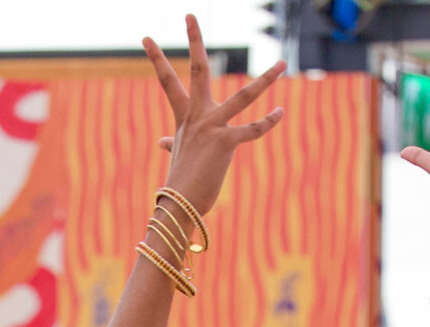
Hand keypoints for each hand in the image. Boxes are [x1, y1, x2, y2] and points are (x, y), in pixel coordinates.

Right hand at [145, 14, 286, 219]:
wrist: (180, 204)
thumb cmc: (180, 182)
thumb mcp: (178, 156)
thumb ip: (173, 144)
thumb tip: (162, 142)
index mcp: (185, 117)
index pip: (167, 80)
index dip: (156, 57)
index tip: (146, 37)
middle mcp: (198, 115)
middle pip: (198, 69)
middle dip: (194, 40)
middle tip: (190, 15)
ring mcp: (213, 127)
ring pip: (243, 96)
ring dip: (266, 80)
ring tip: (283, 63)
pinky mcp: (226, 143)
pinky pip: (252, 130)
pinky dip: (268, 122)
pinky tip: (280, 112)